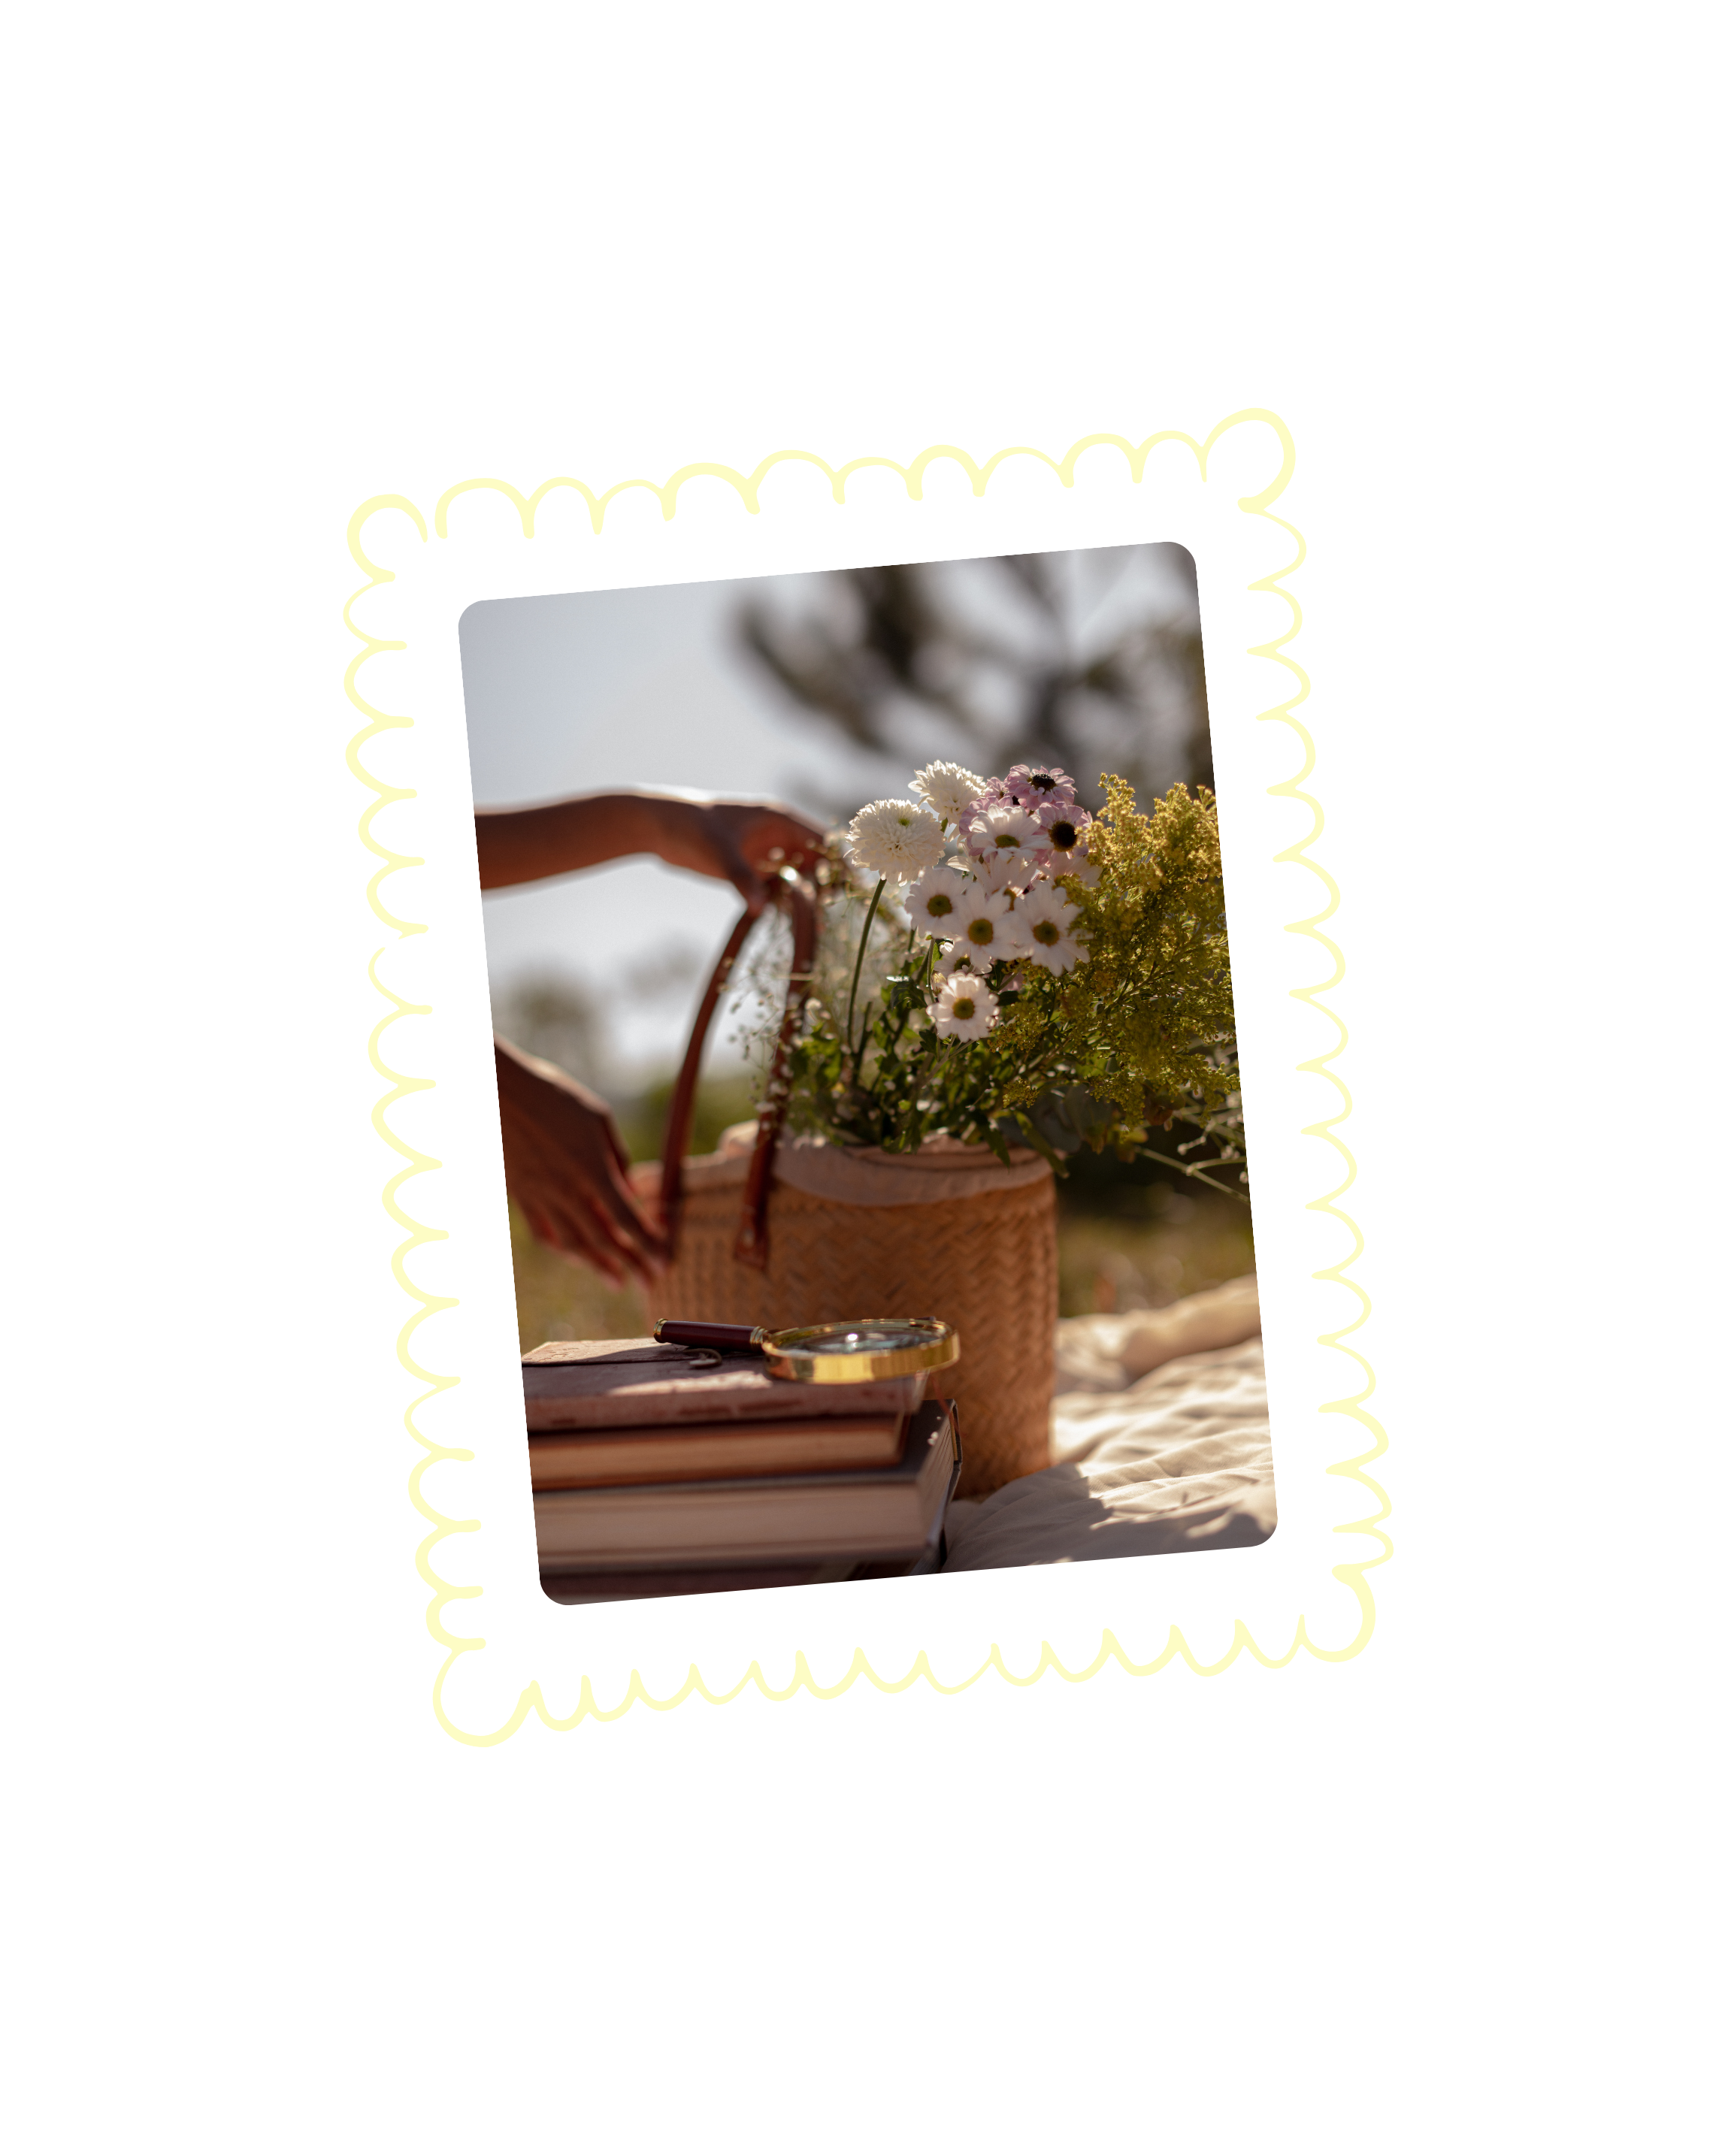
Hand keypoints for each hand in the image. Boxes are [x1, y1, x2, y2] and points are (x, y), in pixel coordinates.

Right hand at [494, 1038, 669, 1291]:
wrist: (499, 1091)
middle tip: (649, 1284)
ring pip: (573, 1243)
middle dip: (630, 1264)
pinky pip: (544, 1232)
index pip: (627, 1218)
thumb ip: (617, 1155)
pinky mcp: (522, 1196)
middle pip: (604, 1239)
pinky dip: (564, 1249)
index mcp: (592, 1167)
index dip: (648, 1244)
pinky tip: (576, 1256)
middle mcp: (567, 1189)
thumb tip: (628, 1187)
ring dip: (598, 1266)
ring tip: (617, 1281)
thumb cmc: (554, 1096)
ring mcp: (541, 1196)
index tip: (664, 1263)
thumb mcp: (597, 1116)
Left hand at [648, 799, 829, 917]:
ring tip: (817, 927)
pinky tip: (791, 925)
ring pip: (798, 877)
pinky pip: (777, 888)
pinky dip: (785, 903)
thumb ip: (741, 878)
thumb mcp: (719, 853)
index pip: (823, 840)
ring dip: (808, 899)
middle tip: (834, 915)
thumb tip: (760, 908)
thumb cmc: (693, 828)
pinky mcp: (751, 869)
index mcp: (779, 820)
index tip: (852, 887)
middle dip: (826, 887)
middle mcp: (778, 836)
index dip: (840, 863)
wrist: (660, 828)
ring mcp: (765, 853)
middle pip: (815, 862)